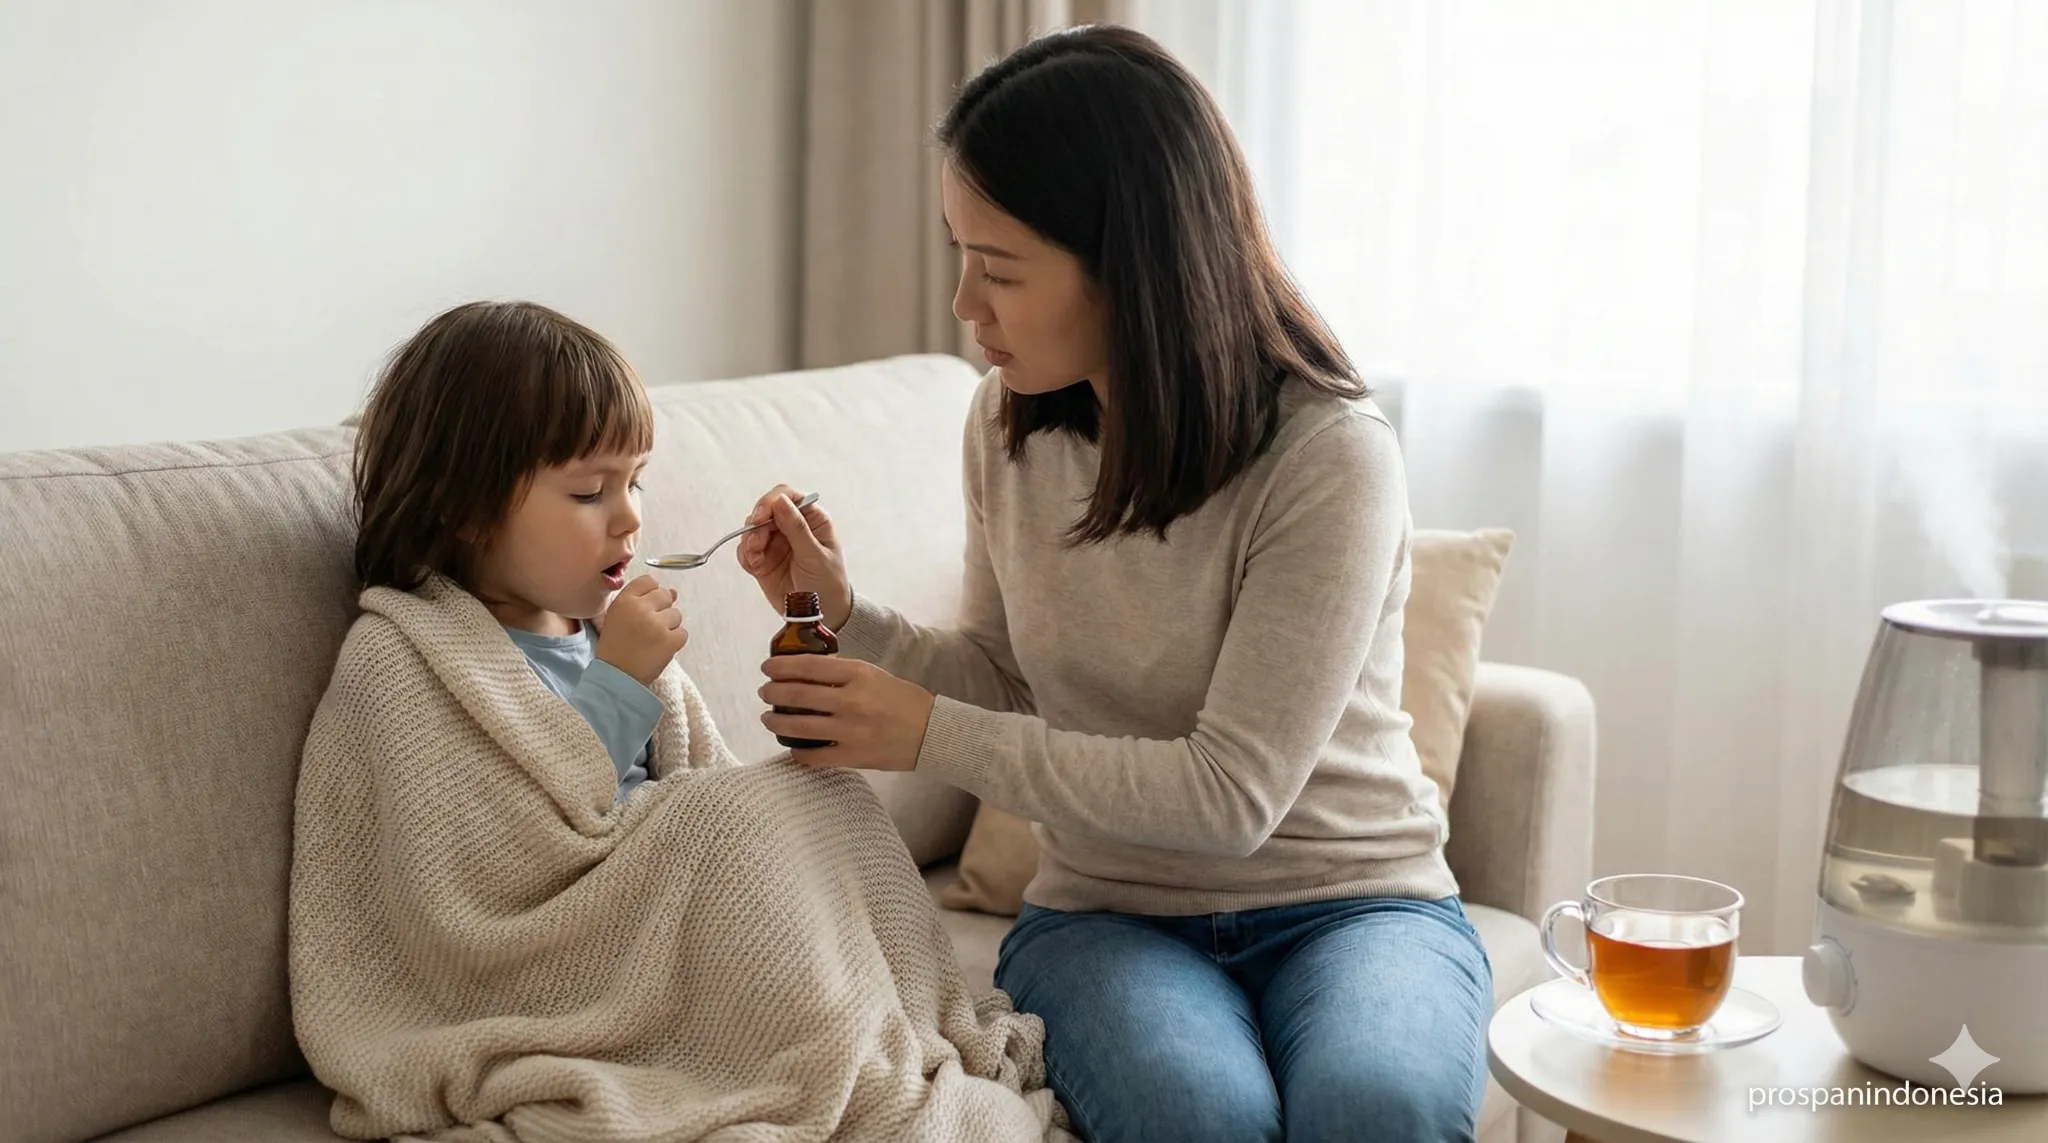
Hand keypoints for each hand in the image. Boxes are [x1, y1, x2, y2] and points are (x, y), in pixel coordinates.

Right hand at [594, 575, 687, 685]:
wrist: (616, 677)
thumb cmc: (616, 646)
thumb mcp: (619, 617)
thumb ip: (643, 600)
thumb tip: (673, 592)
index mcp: (625, 600)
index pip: (648, 581)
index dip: (650, 595)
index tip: (644, 608)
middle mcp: (641, 609)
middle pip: (665, 595)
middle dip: (661, 610)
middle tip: (648, 628)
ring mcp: (657, 625)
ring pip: (676, 614)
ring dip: (668, 626)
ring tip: (652, 640)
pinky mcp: (670, 640)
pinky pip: (683, 633)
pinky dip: (675, 641)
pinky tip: (660, 648)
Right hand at [737, 484, 851, 628]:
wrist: (822, 614)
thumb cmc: (828, 583)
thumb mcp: (815, 556)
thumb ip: (797, 529)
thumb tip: (781, 501)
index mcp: (812, 519)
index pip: (787, 496)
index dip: (771, 502)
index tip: (761, 516)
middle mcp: (792, 526)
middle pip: (765, 511)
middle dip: (756, 525)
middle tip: (756, 544)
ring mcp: (776, 542)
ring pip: (752, 529)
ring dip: (749, 541)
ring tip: (756, 558)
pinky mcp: (763, 559)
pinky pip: (746, 550)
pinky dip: (746, 556)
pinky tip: (755, 566)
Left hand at [758, 655, 934, 770]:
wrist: (930, 732)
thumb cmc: (902, 700)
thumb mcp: (873, 675)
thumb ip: (842, 674)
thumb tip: (805, 673)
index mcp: (858, 674)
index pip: (808, 666)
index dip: (781, 666)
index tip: (767, 667)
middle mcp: (851, 701)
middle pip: (797, 694)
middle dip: (772, 692)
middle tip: (764, 692)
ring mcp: (850, 731)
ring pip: (798, 726)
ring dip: (775, 721)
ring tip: (768, 718)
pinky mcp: (852, 756)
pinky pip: (813, 756)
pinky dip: (797, 751)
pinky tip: (791, 746)